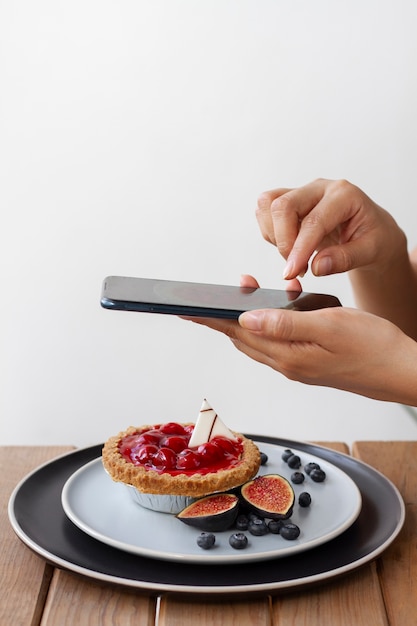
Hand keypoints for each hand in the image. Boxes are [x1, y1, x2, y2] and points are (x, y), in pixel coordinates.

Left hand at [189, 302, 416, 404]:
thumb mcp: (329, 325)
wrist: (401, 371)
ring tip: (249, 291)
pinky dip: (272, 321)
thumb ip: (284, 323)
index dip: (211, 319)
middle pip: (243, 337)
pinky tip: (286, 304)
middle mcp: (287, 364)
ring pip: (260, 339)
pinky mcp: (308, 363)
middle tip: (215, 292)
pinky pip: (279, 341)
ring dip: (249, 316)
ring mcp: (297, 366)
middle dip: (225, 314)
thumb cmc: (372, 346)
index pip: (237, 333)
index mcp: (287, 356)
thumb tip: (245, 319)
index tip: (187, 309)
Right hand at [256, 178, 406, 279]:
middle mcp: (319, 188)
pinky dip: (271, 234)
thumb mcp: (371, 252)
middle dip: (283, 241)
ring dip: (274, 235)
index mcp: (344, 195)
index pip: (313, 221)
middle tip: (296, 268)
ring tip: (295, 255)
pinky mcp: (289, 201)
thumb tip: (317, 267)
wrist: (371, 232)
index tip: (292, 272)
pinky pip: (265, 212)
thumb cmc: (374, 238)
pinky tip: (291, 247)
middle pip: (283, 205)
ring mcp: (302, 192)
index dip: (299, 249)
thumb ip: (345, 259)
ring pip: (268, 204)